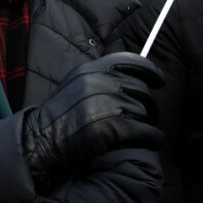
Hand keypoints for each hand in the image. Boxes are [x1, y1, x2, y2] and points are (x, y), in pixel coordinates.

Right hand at [22, 52, 163, 186]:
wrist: (42, 138)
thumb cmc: (60, 115)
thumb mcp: (76, 83)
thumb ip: (99, 76)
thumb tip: (129, 77)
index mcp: (91, 69)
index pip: (130, 61)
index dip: (150, 70)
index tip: (160, 80)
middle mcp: (99, 83)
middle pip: (141, 90)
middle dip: (148, 104)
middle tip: (147, 115)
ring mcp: (106, 105)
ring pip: (143, 111)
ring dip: (147, 122)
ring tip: (141, 130)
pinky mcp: (112, 129)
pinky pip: (146, 132)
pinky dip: (154, 138)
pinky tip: (153, 141)